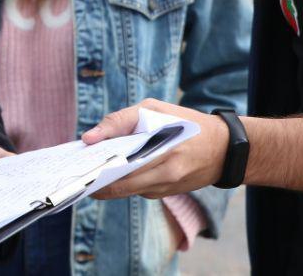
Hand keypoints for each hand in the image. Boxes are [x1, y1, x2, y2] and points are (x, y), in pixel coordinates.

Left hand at [82, 98, 227, 199]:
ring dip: (109, 183)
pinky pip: (139, 190)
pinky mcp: (167, 193)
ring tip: (91, 170)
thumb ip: (120, 121)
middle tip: (78, 173)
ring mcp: (166, 187)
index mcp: (160, 150)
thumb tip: (88, 138)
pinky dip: (126, 181)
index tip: (77, 167)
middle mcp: (164, 173)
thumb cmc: (185, 122)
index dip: (96, 171)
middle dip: (97, 181)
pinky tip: (116, 170)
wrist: (224, 149)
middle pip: (119, 185)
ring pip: (127, 191)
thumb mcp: (154, 109)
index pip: (119, 167)